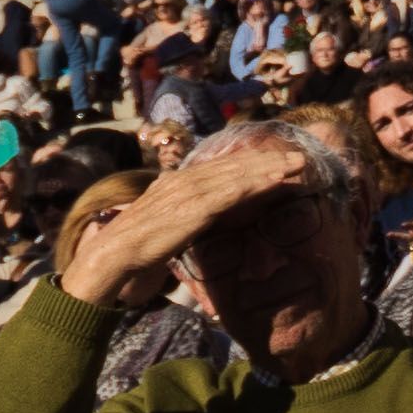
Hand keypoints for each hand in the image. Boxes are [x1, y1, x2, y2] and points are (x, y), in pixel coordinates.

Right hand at [59, 140, 311, 304]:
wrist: (112, 255)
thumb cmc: (137, 246)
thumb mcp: (165, 222)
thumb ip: (182, 211)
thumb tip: (199, 211)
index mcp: (178, 182)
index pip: (220, 168)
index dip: (250, 163)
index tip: (276, 161)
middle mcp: (185, 181)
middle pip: (234, 166)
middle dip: (267, 160)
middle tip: (300, 156)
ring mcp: (189, 192)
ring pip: (237, 174)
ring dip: (269, 167)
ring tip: (297, 163)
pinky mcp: (194, 208)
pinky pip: (232, 192)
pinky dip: (256, 183)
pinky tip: (277, 179)